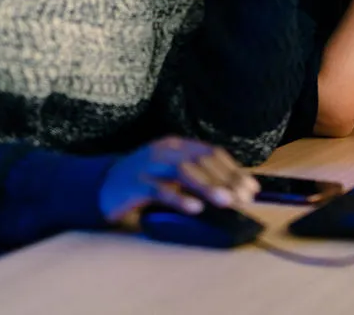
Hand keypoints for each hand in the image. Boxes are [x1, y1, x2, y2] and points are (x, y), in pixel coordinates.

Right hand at [99, 136, 259, 224]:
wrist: (102, 185)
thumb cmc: (144, 180)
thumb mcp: (171, 173)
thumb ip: (196, 176)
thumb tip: (232, 190)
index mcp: (177, 145)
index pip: (211, 152)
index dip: (233, 169)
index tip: (251, 188)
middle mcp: (165, 150)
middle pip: (201, 160)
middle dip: (226, 179)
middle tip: (243, 197)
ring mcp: (149, 164)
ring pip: (183, 171)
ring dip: (208, 186)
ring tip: (226, 201)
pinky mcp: (135, 183)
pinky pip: (159, 190)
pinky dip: (178, 198)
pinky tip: (194, 208)